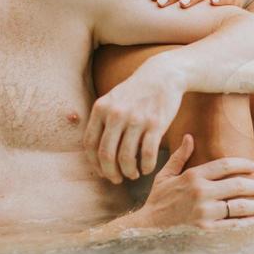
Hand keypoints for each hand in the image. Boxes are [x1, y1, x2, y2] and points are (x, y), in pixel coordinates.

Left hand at [84, 62, 187, 182]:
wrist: (163, 75)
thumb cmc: (136, 92)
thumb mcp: (113, 99)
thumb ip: (102, 121)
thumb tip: (95, 153)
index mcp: (101, 109)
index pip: (90, 144)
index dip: (95, 164)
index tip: (103, 172)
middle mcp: (116, 114)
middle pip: (106, 155)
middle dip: (111, 173)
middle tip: (117, 179)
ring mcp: (136, 119)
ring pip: (126, 157)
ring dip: (129, 172)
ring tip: (134, 174)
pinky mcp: (156, 123)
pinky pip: (148, 153)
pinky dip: (147, 166)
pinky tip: (148, 168)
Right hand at [131, 135, 253, 228]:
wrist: (147, 228)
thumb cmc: (158, 201)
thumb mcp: (165, 176)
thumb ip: (180, 156)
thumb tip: (190, 137)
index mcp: (192, 177)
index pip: (225, 166)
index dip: (243, 164)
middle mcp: (201, 193)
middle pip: (237, 185)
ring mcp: (204, 212)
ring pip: (238, 206)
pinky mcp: (206, 230)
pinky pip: (232, 225)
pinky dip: (246, 223)